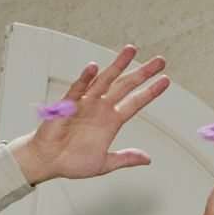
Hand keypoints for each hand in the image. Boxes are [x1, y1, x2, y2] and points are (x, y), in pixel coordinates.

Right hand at [9, 45, 169, 184]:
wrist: (48, 162)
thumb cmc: (71, 162)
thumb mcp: (104, 163)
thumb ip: (125, 159)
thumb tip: (147, 159)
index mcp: (111, 121)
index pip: (135, 102)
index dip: (150, 92)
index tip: (165, 81)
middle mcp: (101, 108)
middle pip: (125, 86)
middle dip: (142, 73)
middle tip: (159, 61)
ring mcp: (85, 104)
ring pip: (104, 80)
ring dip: (118, 65)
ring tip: (131, 51)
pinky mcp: (67, 105)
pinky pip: (77, 89)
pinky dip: (85, 79)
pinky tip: (94, 68)